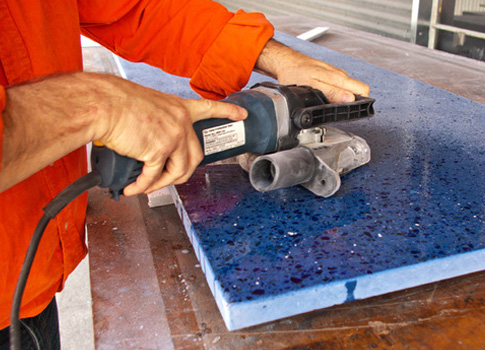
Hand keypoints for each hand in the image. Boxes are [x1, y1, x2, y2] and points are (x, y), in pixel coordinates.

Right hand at [93, 75, 247, 195]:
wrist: (102, 103)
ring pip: (179, 170)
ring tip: (146, 186)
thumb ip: (157, 122)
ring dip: (163, 183)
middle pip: (195, 156)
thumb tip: (149, 142)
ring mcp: (172, 136)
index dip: (226, 112)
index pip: (208, 108)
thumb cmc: (115, 102)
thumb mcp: (146, 104)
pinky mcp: (158, 150)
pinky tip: (133, 189)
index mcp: (178, 108)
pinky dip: (143, 186)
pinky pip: (154, 176)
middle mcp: (180, 122)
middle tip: (170, 178)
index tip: (241, 115)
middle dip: (183, 172)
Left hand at [255, 39, 369, 102]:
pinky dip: (335, 94)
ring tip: (330, 105)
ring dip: (343, 99)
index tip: (350, 111)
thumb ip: (332, 93)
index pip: (363, 90)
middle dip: (353, 103)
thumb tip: (350, 99)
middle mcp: (340, 75)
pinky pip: (339, 86)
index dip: (360, 103)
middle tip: (339, 111)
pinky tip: (325, 97)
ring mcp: (335, 75)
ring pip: (348, 89)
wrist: (286, 62)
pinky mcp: (329, 75)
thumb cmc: (295, 72)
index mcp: (339, 78)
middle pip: (358, 90)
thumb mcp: (313, 87)